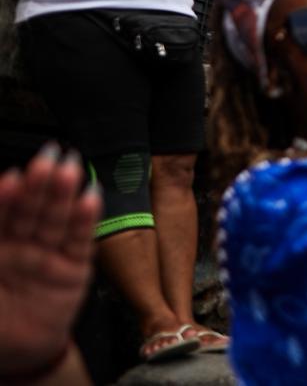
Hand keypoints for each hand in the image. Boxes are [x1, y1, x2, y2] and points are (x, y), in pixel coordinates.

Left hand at [0, 145, 100, 378]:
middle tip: (48, 159)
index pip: (2, 213)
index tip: (13, 177)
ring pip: (56, 220)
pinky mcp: (73, 269)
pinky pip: (79, 243)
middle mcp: (21, 244)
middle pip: (31, 210)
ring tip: (70, 170)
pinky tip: (90, 199)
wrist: (17, 354)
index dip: (8, 196)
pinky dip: (86, 221)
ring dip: (64, 195)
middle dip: (40, 185)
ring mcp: (47, 254)